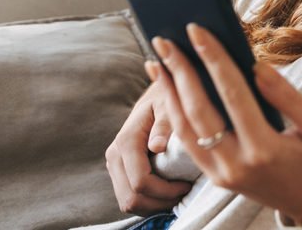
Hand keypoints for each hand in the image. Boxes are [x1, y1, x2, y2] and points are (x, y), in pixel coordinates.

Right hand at [105, 81, 191, 213]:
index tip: (187, 185)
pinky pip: (129, 197)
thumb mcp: (169, 105)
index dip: (165, 191)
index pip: (140, 182)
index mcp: (127, 141)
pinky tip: (168, 192)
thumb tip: (156, 147)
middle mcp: (115, 155)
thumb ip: (164, 125)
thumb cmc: (167, 98)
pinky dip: (148, 202)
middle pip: (131, 198)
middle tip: (184, 194)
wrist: (155, 95)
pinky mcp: (119, 170)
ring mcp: (114, 164)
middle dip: (159, 203)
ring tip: (178, 194)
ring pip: (128, 202)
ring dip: (154, 205)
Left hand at [148, 24, 301, 226]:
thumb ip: (287, 96)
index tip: (197, 31)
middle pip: (198, 111)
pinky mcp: (214, 177)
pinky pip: (188, 142)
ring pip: (184, 128)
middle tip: (164, 41)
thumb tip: (256, 65)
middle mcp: (236, 164)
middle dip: (180, 72)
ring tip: (158, 60)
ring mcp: (221, 174)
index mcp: (265, 149)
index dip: (213, 59)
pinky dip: (174, 113)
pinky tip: (169, 90)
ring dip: (168, 92)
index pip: (233, 94)